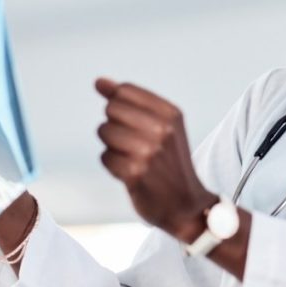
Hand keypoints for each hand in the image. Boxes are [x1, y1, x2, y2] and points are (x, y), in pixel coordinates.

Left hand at [95, 79, 215, 241]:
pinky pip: (104, 157)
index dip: (119, 105)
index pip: (124, 91)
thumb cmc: (169, 162)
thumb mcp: (161, 126)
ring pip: (104, 131)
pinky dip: (112, 165)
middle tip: (134, 143)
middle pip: (111, 110)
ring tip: (133, 158)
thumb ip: (128, 102)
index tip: (133, 123)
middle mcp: (162, 129)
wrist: (187, 205)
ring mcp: (149, 151)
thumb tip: (99, 81)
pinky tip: (131, 173)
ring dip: (112, 146)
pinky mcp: (135, 172)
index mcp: (172, 113)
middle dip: (114, 125)